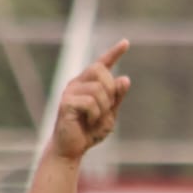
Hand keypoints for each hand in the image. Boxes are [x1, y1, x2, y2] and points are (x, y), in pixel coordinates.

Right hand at [51, 39, 131, 160]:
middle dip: (111, 91)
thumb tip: (125, 79)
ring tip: (95, 119)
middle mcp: (77, 83)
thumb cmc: (89, 132)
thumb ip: (116, 98)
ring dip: (104, 107)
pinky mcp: (66, 103)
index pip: (102, 64)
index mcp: (88, 84)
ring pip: (98, 89)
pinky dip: (95, 115)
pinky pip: (90, 102)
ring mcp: (70, 91)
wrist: (72, 149)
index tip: (126, 43)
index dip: (114, 53)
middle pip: (101, 71)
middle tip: (106, 109)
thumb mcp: (109, 115)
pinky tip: (88, 122)